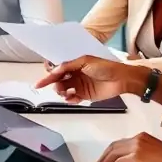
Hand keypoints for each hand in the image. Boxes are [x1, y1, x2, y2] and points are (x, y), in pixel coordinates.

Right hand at [34, 56, 148, 102]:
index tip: (40, 83)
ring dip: (62, 93)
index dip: (48, 77)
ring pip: (64, 91)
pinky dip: (70, 100)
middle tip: (58, 87)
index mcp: (75, 65)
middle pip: (59, 82)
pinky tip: (72, 98)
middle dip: (56, 85)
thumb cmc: (106, 67)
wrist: (121, 78)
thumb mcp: (85, 61)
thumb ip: (68, 66)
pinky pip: (73, 99)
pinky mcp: (85, 95)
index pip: (58, 71)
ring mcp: (80, 86)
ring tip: (66, 93)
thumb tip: (55, 70)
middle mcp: (76, 75)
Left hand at [94, 133, 161, 161]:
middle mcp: (138, 138)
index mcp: (142, 137)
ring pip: (114, 153)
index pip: (120, 143)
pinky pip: (120, 161)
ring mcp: (137, 146)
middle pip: (113, 146)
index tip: (104, 160)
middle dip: (103, 157)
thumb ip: (141, 155)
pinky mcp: (138, 155)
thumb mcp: (154, 154)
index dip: (109, 152)